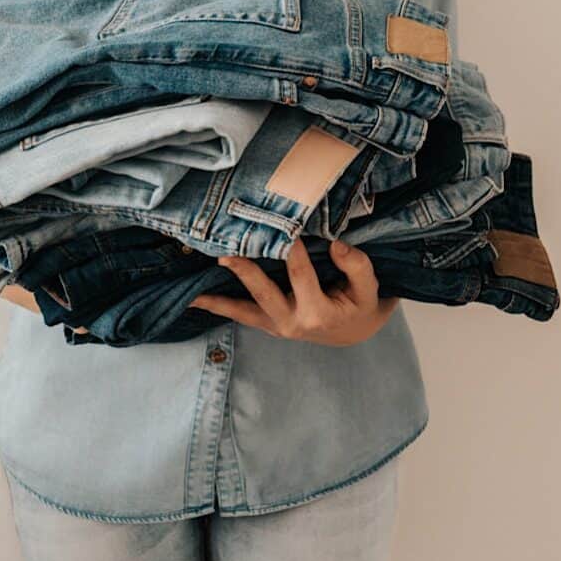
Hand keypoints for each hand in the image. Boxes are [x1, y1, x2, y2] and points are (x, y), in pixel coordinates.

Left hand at [187, 237, 398, 346]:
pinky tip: (194, 298)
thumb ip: (357, 266)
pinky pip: (240, 315)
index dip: (293, 251)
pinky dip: (217, 306)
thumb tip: (337, 245)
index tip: (283, 228)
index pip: (302, 275)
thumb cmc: (360, 305)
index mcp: (318, 313)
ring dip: (217, 300)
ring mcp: (276, 326)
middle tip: (225, 254)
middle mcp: (292, 323)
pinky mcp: (267, 325)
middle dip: (244, 272)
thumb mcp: (369, 289)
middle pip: (264, 293)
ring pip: (244, 311)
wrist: (352, 332)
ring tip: (192, 290)